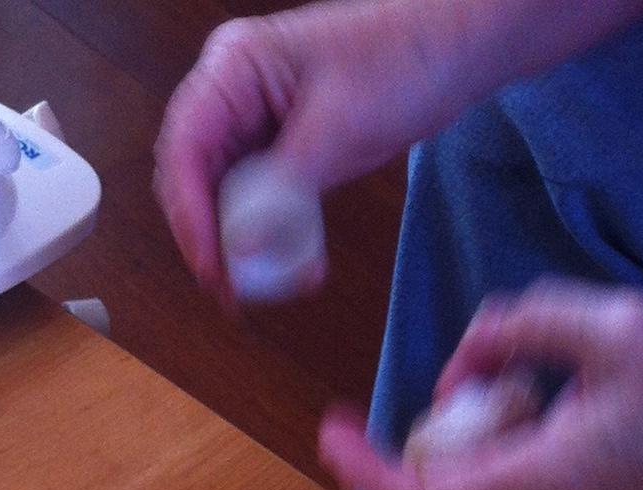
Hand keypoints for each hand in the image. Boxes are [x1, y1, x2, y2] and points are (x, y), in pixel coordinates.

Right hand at [155, 6, 456, 303]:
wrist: (458, 47)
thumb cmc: (406, 55)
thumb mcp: (339, 125)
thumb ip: (282, 190)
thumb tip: (238, 249)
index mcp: (234, 67)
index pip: (184, 149)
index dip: (188, 214)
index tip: (210, 264)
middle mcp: (232, 95)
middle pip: (191, 181)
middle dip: (209, 238)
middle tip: (231, 289)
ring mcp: (253, 125)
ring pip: (220, 200)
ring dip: (239, 247)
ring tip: (263, 286)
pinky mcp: (278, 152)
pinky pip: (255, 206)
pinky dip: (270, 239)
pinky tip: (292, 265)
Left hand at [318, 281, 642, 489]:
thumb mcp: (609, 328)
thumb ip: (524, 327)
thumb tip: (469, 353)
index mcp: (539, 484)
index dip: (364, 471)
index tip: (330, 432)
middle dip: (387, 462)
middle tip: (359, 421)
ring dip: (441, 442)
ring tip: (476, 376)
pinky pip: (492, 481)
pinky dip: (476, 439)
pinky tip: (512, 386)